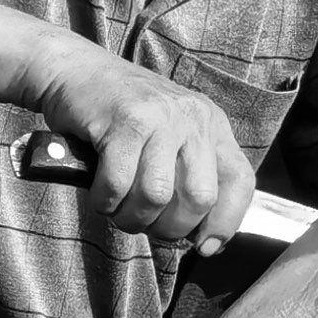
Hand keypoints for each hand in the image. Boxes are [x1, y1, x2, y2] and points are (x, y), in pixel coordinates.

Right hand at [44, 56, 257, 253]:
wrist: (77, 72)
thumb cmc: (121, 118)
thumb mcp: (169, 140)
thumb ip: (188, 179)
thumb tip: (204, 241)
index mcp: (212, 126)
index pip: (240, 181)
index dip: (226, 222)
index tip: (205, 246)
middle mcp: (194, 119)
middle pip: (200, 197)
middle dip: (170, 227)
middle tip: (147, 225)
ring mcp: (161, 117)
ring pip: (157, 195)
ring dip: (133, 218)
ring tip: (119, 211)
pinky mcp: (125, 120)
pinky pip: (119, 184)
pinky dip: (106, 201)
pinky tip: (101, 194)